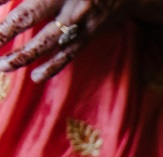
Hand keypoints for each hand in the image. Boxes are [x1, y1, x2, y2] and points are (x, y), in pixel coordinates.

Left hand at [0, 0, 162, 81]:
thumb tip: (2, 1)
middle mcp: (70, 2)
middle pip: (30, 14)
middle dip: (6, 29)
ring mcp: (80, 21)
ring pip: (47, 41)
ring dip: (24, 55)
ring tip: (4, 65)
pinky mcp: (89, 35)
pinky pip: (69, 54)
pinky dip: (53, 67)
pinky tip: (36, 77)